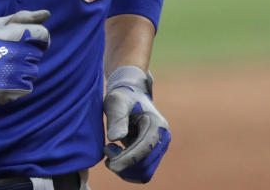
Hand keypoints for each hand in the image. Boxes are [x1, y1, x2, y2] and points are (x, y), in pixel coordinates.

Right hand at [0, 10, 50, 103]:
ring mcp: (15, 74)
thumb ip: (23, 18)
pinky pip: (27, 86)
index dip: (39, 37)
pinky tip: (5, 78)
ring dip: (23, 69)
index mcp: (14, 35)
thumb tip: (47, 14)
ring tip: (5, 67)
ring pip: (32, 71)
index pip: (43, 34)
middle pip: (37, 54)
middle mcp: (17, 54)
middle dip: (27, 53)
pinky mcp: (12, 91)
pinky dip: (19, 83)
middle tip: (10, 54)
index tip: (29, 40)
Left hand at [103, 66, 170, 182]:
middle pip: (145, 165)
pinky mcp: (152, 154)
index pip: (145, 149)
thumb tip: (116, 138)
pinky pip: (142, 172)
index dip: (128, 159)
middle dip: (123, 164)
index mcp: (157, 124)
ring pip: (144, 173)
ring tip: (110, 151)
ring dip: (125, 169)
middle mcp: (163, 138)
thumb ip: (116, 117)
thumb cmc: (122, 97)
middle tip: (106, 149)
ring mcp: (159, 148)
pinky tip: (116, 156)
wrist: (130, 97)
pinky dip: (127, 170)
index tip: (110, 163)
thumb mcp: (116, 101)